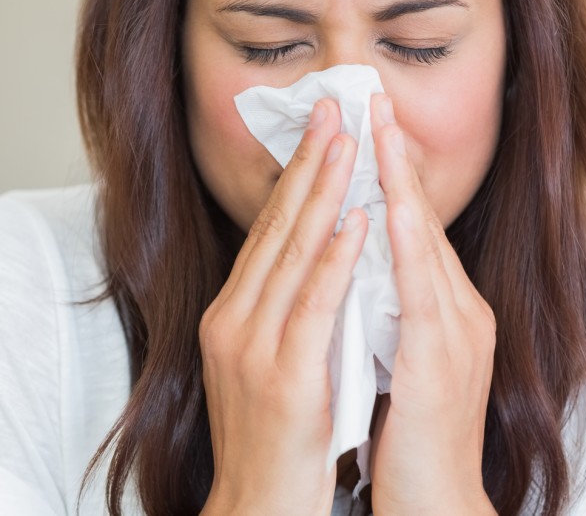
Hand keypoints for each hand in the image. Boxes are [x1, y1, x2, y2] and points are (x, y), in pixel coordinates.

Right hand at [198, 98, 368, 514]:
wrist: (256, 504)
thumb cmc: (270, 439)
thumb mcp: (261, 362)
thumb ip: (276, 311)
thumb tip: (307, 262)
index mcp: (230, 313)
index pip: (265, 233)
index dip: (293, 179)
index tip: (318, 133)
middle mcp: (233, 319)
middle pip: (274, 228)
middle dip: (308, 164)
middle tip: (333, 109)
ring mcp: (253, 344)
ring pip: (291, 253)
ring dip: (323, 192)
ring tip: (348, 141)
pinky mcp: (283, 372)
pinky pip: (313, 302)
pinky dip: (335, 256)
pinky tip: (355, 218)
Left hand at [367, 93, 497, 514]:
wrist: (433, 500)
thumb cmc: (405, 432)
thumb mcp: (390, 353)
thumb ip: (378, 306)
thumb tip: (347, 263)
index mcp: (437, 308)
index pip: (407, 226)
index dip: (386, 175)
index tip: (364, 126)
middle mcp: (454, 309)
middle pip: (419, 217)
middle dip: (393, 157)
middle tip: (371, 100)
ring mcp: (453, 330)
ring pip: (422, 239)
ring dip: (398, 180)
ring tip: (378, 128)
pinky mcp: (440, 358)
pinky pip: (418, 288)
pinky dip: (401, 244)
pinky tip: (383, 209)